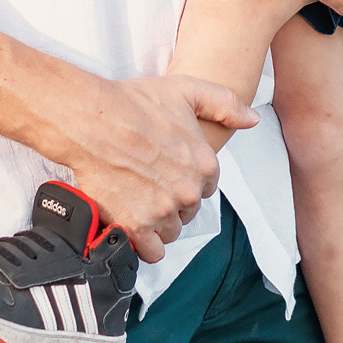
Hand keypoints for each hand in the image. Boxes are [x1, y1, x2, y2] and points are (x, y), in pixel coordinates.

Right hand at [49, 72, 255, 261]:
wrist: (90, 119)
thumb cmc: (133, 102)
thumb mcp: (187, 90)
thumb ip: (226, 104)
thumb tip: (252, 119)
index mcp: (204, 164)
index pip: (205, 188)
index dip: (185, 180)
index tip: (167, 171)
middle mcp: (187, 192)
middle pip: (188, 211)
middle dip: (171, 202)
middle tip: (148, 184)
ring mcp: (161, 211)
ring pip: (170, 232)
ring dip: (157, 223)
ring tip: (137, 202)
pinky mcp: (135, 227)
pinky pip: (151, 252)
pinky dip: (142, 243)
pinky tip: (131, 223)